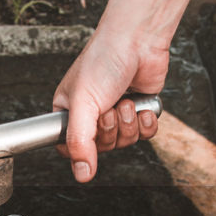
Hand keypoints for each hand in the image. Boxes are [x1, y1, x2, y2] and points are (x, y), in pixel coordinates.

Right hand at [52, 32, 165, 181]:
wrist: (137, 40)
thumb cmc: (103, 61)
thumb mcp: (83, 104)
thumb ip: (79, 142)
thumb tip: (82, 175)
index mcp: (70, 111)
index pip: (71, 148)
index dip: (84, 148)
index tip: (91, 135)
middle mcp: (92, 114)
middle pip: (102, 148)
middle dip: (111, 130)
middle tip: (110, 109)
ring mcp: (117, 112)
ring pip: (124, 142)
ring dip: (129, 124)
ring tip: (126, 102)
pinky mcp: (139, 109)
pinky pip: (144, 134)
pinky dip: (146, 123)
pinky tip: (142, 106)